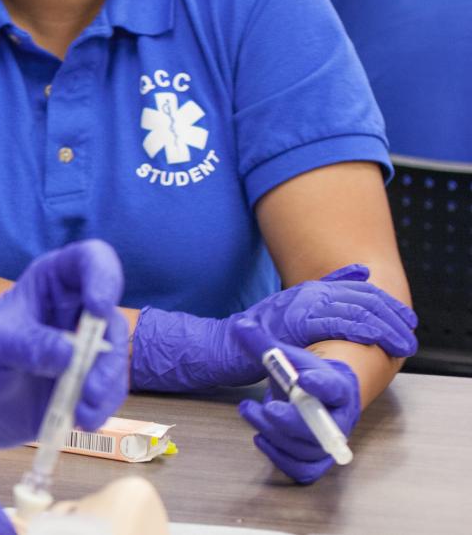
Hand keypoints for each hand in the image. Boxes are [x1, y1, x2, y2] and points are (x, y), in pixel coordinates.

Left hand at [0, 240, 129, 454]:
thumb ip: (26, 345)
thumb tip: (70, 354)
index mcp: (50, 284)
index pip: (89, 260)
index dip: (103, 276)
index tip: (98, 308)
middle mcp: (74, 311)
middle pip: (112, 319)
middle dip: (107, 356)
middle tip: (90, 388)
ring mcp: (85, 348)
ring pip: (115, 359)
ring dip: (105, 388)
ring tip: (82, 414)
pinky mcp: (88, 381)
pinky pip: (110, 389)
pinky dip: (102, 407)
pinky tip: (82, 421)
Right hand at [131, 264, 415, 391]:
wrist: (216, 347)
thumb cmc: (250, 336)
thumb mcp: (287, 313)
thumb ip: (320, 297)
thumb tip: (357, 277)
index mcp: (305, 291)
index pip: (354, 289)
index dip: (383, 301)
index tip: (404, 318)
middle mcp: (303, 293)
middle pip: (357, 296)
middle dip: (388, 314)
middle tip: (408, 331)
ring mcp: (295, 307)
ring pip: (350, 309)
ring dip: (380, 325)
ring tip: (399, 342)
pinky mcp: (290, 324)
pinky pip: (331, 323)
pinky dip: (356, 330)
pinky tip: (372, 338)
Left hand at [230, 319, 360, 483]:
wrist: (312, 396)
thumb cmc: (301, 374)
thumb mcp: (284, 356)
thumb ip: (263, 344)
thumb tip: (240, 325)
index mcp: (338, 387)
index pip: (335, 388)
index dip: (321, 385)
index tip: (303, 379)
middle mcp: (340, 418)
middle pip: (321, 427)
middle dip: (291, 420)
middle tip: (267, 408)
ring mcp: (329, 443)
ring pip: (306, 448)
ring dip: (274, 432)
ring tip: (249, 410)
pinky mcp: (316, 461)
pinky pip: (303, 470)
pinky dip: (279, 457)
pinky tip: (260, 437)